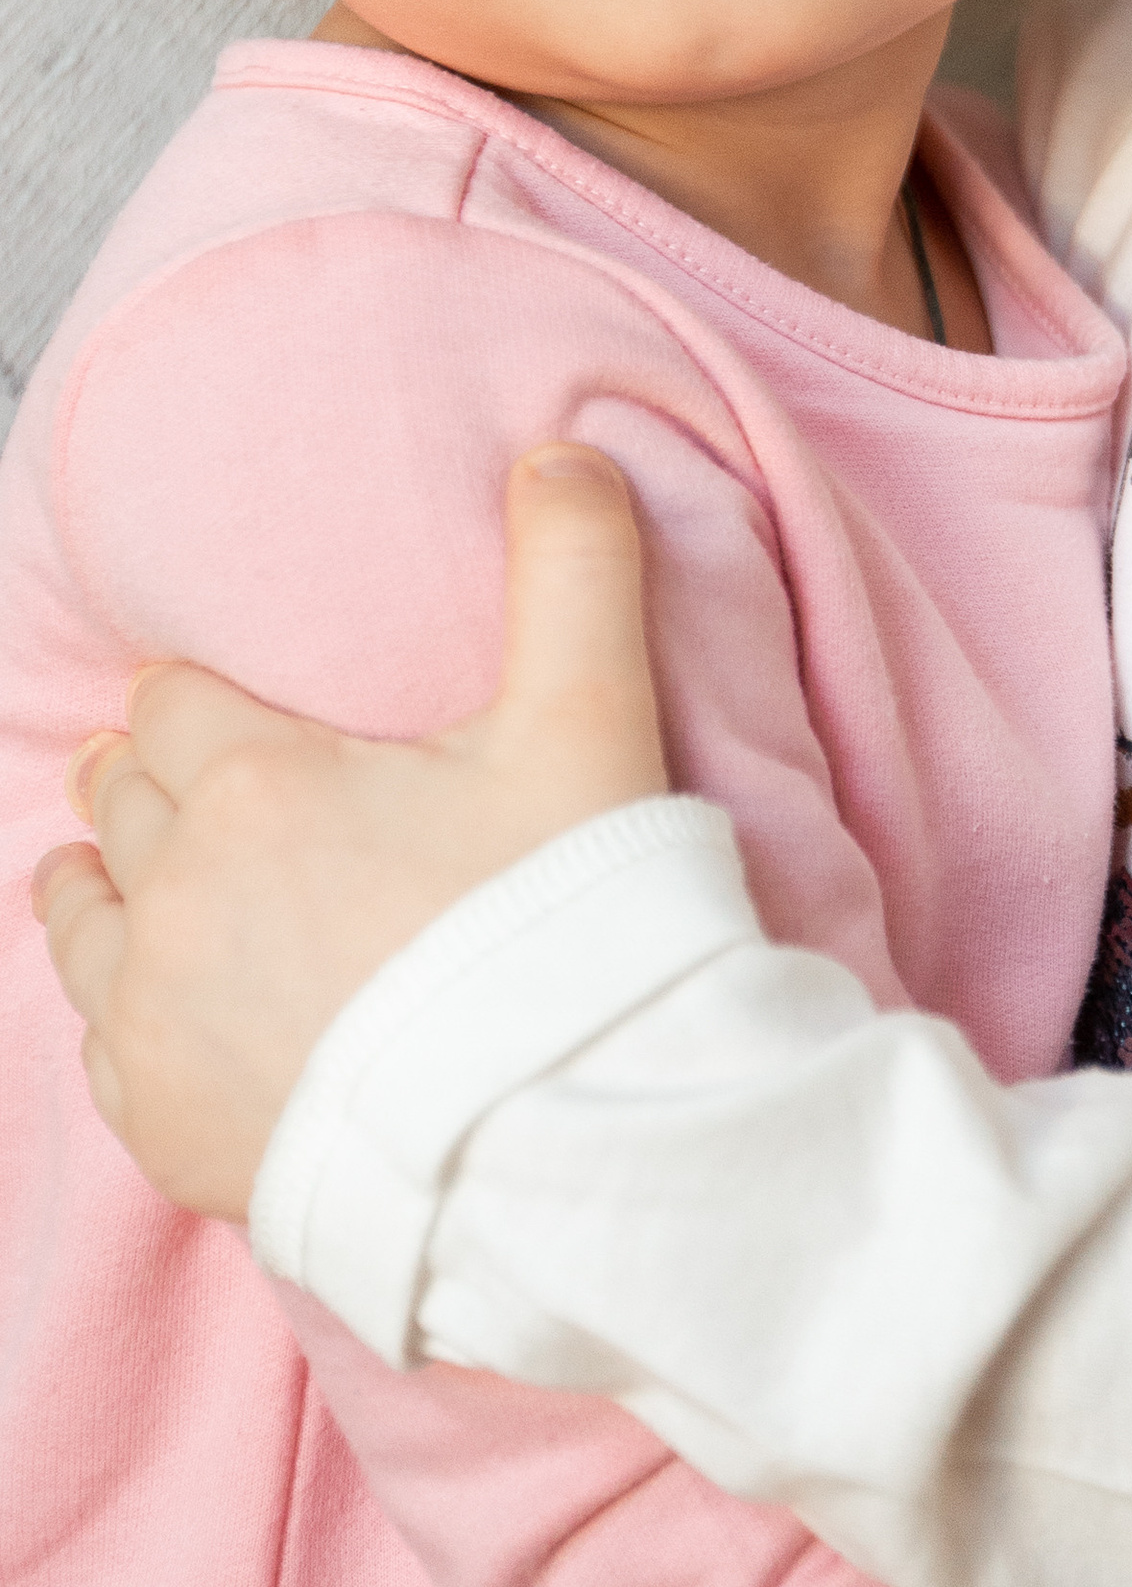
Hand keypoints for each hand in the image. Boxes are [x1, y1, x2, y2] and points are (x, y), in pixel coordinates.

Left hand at [31, 445, 667, 1218]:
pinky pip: (101, 1039)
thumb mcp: (591, 724)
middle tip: (176, 770)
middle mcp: (179, 890)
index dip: (197, 695)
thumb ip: (577, 570)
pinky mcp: (161, 1120)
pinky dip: (120, 1008)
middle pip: (126, 796)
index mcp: (257, 780)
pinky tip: (147, 1004)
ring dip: (106, 877)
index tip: (217, 703)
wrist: (548, 1139)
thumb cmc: (563, 929)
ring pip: (84, 911)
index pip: (177, 702)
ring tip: (116, 866)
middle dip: (150, 773)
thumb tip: (564, 447)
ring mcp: (157, 1013)